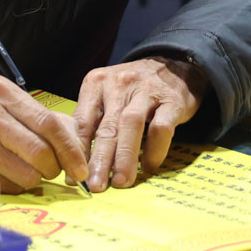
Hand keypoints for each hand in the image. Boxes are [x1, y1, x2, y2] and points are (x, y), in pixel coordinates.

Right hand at [0, 77, 88, 193]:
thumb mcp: (19, 104)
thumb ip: (54, 123)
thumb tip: (79, 151)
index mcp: (5, 94)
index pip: (47, 123)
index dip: (69, 149)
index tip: (81, 169)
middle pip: (38, 152)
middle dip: (54, 167)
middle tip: (51, 167)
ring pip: (25, 174)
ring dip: (35, 177)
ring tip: (28, 166)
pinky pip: (7, 187)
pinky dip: (16, 184)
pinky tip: (10, 171)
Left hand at [74, 57, 205, 189]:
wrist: (175, 64)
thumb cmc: (134, 88)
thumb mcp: (107, 93)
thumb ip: (94, 119)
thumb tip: (77, 161)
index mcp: (97, 83)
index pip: (83, 121)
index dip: (78, 151)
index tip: (75, 176)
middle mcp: (119, 84)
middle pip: (106, 127)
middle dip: (100, 160)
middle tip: (96, 186)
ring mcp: (147, 91)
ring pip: (131, 125)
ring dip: (125, 157)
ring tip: (121, 182)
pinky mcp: (172, 100)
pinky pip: (161, 127)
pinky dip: (155, 150)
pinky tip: (150, 166)